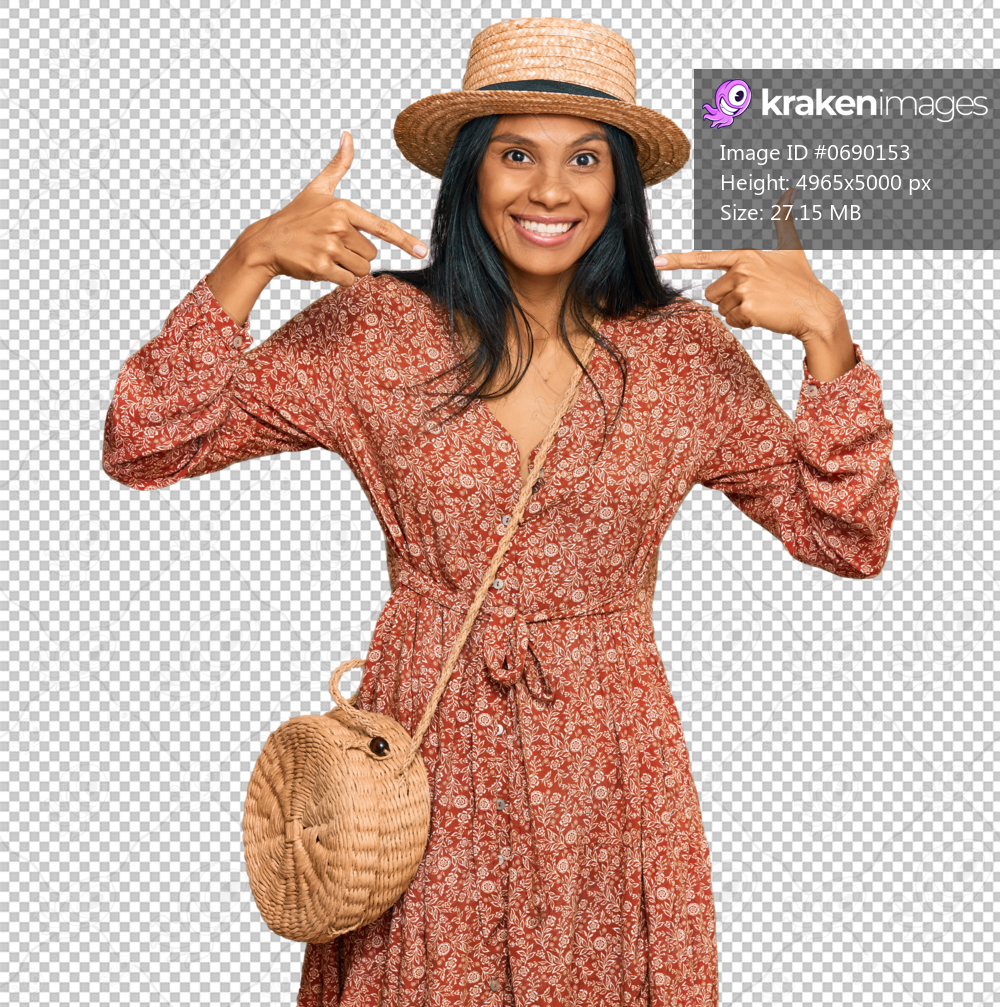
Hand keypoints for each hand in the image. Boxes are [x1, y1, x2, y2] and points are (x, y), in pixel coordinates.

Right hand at [249, 131, 426, 285]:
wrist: (267, 242)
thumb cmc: (296, 217)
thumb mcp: (317, 189)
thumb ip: (338, 165)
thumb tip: (348, 136)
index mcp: (343, 208)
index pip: (382, 227)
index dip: (405, 241)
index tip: (423, 251)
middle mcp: (338, 226)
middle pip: (371, 254)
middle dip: (356, 255)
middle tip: (333, 246)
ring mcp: (329, 247)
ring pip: (361, 269)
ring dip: (348, 268)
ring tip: (326, 255)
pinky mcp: (321, 266)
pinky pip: (348, 280)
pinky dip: (338, 278)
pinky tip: (321, 266)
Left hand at [653, 188, 847, 343]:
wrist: (815, 309)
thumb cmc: (800, 280)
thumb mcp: (791, 246)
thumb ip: (782, 221)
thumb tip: (788, 194)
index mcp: (745, 254)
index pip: (705, 257)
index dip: (679, 260)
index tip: (658, 262)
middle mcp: (742, 268)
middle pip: (712, 292)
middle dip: (729, 299)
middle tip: (756, 296)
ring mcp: (744, 287)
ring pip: (721, 308)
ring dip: (738, 312)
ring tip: (762, 304)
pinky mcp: (748, 307)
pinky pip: (732, 320)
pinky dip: (745, 322)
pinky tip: (763, 316)